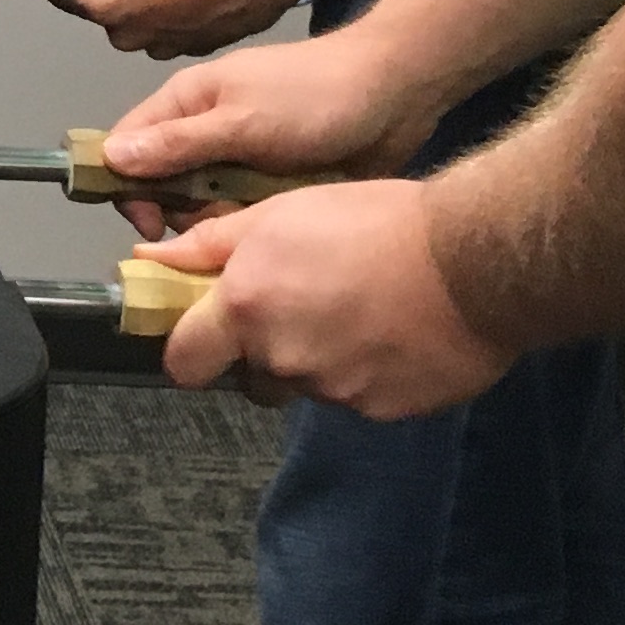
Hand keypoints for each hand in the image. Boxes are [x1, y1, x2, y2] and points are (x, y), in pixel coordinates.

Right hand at [101, 31, 439, 238]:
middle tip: (211, 232)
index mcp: (186, 103)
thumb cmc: (311, 99)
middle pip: (163, 184)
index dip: (128, 188)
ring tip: (248, 232)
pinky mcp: (270, 183)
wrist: (395, 96)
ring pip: (204, 206)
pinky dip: (248, 227)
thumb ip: (178, 144)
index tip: (151, 228)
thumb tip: (109, 159)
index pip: (128, 147)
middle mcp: (204, 131)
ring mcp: (239, 158)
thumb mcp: (240, 121)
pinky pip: (241, 214)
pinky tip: (268, 235)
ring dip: (217, 224)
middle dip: (178, 213)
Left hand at [148, 182, 509, 415]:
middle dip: (264, 347)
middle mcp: (283, 359)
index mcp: (247, 309)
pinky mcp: (381, 411)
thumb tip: (152, 262)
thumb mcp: (280, 212)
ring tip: (359, 308)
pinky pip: (356, 396)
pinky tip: (392, 333)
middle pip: (252, 372)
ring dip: (318, 356)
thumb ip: (211, 245)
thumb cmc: (375, 221)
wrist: (472, 260)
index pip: (184, 361)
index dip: (188, 349)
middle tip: (304, 301)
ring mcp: (334, 392)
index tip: (202, 333)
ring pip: (306, 383)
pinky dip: (365, 372)